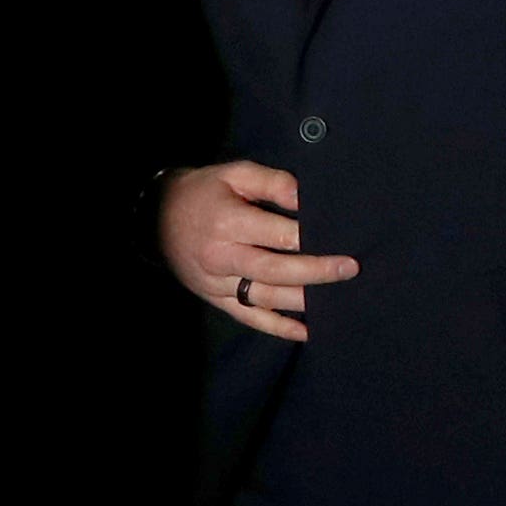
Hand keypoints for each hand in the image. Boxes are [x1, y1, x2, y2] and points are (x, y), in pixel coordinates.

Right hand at [156, 160, 357, 341]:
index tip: (340, 237)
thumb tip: (306, 196)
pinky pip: (250, 317)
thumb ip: (273, 182)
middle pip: (277, 270)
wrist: (156, 218)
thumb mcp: (235, 174)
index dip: (310, 237)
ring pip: (266, 298)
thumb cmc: (203, 192)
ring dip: (303, 301)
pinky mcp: (217, 299)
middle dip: (316, 272)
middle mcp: (223, 257)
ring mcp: (219, 283)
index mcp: (229, 223)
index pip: (278, 234)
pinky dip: (278, 328)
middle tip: (350, 269)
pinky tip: (306, 332)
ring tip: (338, 300)